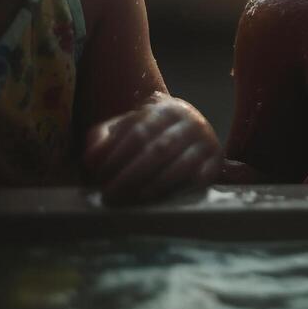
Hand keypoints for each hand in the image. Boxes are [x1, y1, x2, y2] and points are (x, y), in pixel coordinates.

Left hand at [82, 98, 220, 205]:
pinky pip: (200, 177)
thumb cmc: (151, 132)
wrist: (191, 132)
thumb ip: (104, 138)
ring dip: (154, 184)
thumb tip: (91, 158)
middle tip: (110, 195)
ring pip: (180, 164)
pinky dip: (181, 188)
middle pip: (158, 149)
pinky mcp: (216, 163)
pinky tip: (162, 198)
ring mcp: (206, 142)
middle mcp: (190, 122)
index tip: (99, 175)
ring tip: (134, 198)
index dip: (117, 155)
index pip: (138, 132)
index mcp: (166, 110)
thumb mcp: (126, 127)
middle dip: (131, 174)